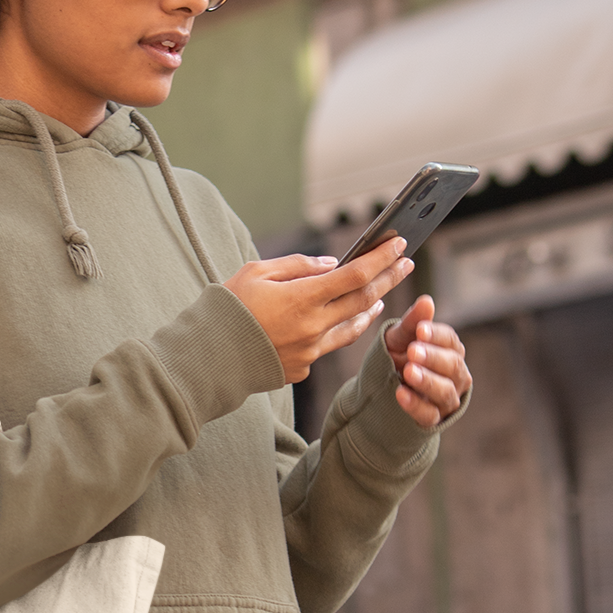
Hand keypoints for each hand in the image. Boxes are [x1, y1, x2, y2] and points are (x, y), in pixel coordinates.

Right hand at [225, 239, 414, 383]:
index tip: (398, 245)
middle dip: (388, 278)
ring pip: (353, 327)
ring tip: (382, 295)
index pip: (355, 274)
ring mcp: (310, 351)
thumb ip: (297, 266)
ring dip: (370, 308)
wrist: (207, 356)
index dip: (380, 259)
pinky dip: (337, 330)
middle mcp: (313, 326)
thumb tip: (331, 264)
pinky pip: (327, 345)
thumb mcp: (256, 272)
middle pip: (363, 299)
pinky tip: (340, 321)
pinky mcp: (302, 367)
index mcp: (302, 298)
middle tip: (405, 264)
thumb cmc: (227, 308)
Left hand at [383, 294, 470, 428]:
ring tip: (408, 371)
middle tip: (413, 351)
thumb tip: (426, 301)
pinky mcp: (432, 419)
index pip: (451, 341)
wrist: (381, 391)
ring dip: (427, 381)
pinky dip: (415, 405)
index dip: (437, 336)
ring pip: (445, 392)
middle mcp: (456, 375)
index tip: (420, 329)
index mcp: (450, 351)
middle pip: (453, 366)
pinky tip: (400, 394)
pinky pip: (429, 415)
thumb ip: (412, 323)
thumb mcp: (399, 338)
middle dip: (433, 357)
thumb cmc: (397, 357)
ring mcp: (446, 399)